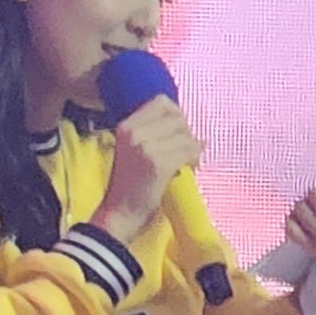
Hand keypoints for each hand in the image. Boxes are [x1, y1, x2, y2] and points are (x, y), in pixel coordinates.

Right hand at [88, 96, 202, 244]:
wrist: (120, 213)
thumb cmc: (128, 182)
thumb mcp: (131, 149)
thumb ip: (151, 131)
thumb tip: (186, 122)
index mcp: (125, 126)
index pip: (161, 101)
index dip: (176, 113)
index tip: (177, 130)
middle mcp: (134, 132)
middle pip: (177, 117)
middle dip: (186, 132)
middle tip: (184, 148)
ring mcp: (146, 147)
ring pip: (186, 134)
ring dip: (192, 147)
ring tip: (187, 159)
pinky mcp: (159, 163)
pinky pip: (189, 151)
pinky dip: (195, 158)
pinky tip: (190, 166)